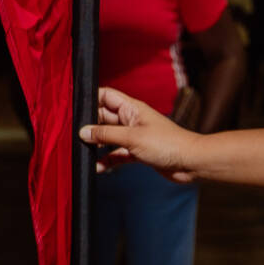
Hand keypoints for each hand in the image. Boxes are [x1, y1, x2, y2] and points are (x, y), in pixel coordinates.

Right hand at [81, 89, 202, 180]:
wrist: (191, 163)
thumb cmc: (167, 144)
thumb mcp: (132, 137)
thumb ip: (106, 135)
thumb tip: (83, 132)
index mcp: (132, 108)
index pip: (105, 96)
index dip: (89, 99)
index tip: (72, 109)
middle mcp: (131, 120)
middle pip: (103, 118)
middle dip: (88, 126)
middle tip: (72, 136)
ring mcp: (134, 136)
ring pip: (108, 138)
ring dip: (96, 146)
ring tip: (80, 153)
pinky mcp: (138, 152)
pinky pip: (117, 154)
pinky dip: (108, 160)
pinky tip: (98, 168)